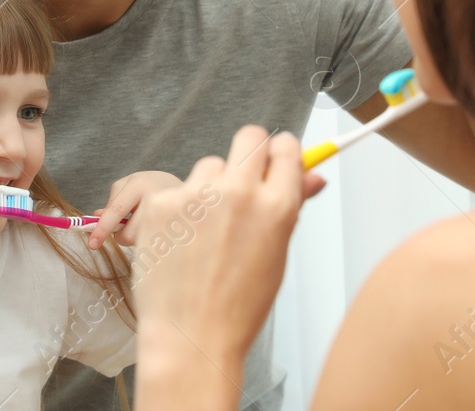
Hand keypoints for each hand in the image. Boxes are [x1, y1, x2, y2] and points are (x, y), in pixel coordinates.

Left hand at [88, 170, 181, 249]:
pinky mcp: (180, 231)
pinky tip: (158, 229)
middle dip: (122, 237)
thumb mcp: (128, 185)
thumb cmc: (151, 186)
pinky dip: (150, 241)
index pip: (116, 210)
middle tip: (126, 228)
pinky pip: (155, 246)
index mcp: (139, 185)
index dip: (102, 229)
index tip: (92, 244)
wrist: (188, 188)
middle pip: (129, 234)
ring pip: (142, 242)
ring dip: (137, 239)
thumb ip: (112, 202)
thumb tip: (97, 217)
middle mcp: (155, 199)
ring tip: (146, 224)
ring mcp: (169, 216)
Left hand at [133, 128, 314, 391]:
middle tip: (242, 183)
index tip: (274, 164)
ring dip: (211, 186)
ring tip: (207, 231)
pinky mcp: (161, 201)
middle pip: (250, 137)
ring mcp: (196, 195)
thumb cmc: (237, 306)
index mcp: (277, 206)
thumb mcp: (277, 254)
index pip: (285, 147)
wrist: (190, 337)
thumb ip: (292, 206)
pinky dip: (179, 209)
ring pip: (210, 165)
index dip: (280, 154)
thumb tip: (313, 175)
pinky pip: (177, 188)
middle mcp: (239, 192)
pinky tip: (181, 241)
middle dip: (250, 153)